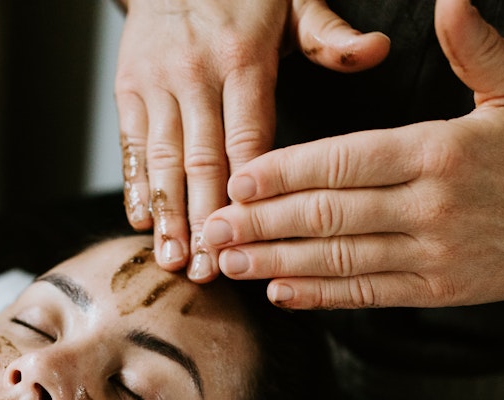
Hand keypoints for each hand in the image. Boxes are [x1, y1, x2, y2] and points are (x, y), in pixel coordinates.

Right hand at [114, 1, 389, 279]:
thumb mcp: (296, 1)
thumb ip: (330, 36)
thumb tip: (375, 50)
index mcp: (243, 61)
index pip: (247, 139)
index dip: (250, 193)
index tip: (254, 236)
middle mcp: (196, 76)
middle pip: (201, 161)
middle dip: (205, 220)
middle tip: (209, 270)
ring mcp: (157, 84)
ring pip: (162, 161)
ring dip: (167, 216)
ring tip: (173, 261)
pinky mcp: (129, 90)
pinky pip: (132, 146)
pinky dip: (136, 187)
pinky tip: (142, 224)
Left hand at [203, 0, 503, 308]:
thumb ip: (475, 47)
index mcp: (442, 152)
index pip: (347, 162)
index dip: (287, 172)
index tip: (239, 177)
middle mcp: (433, 207)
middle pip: (330, 215)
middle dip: (262, 223)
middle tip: (211, 227)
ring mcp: (435, 253)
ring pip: (341, 260)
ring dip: (277, 262)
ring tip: (227, 262)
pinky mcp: (438, 289)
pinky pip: (368, 294)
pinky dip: (320, 295)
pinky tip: (279, 290)